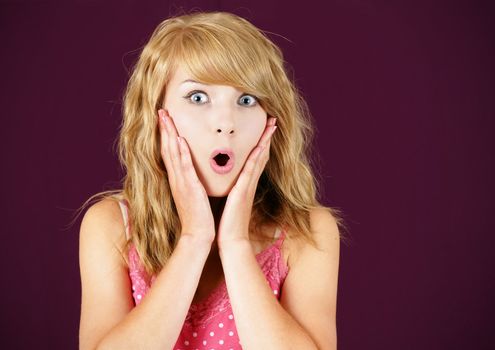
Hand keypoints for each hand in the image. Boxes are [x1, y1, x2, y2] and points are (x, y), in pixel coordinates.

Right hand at [158, 109, 214, 244]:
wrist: (198, 234)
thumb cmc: (198, 215)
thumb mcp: (193, 193)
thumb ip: (191, 180)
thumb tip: (192, 171)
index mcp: (178, 179)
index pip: (169, 152)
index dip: (166, 135)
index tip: (165, 119)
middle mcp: (176, 178)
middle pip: (167, 149)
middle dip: (164, 129)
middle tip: (161, 111)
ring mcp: (181, 183)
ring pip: (173, 154)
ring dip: (169, 134)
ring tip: (166, 118)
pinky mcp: (189, 188)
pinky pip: (184, 167)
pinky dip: (181, 153)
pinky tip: (180, 140)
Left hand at [216, 117, 277, 248]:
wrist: (231, 241)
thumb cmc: (229, 223)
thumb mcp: (231, 201)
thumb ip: (233, 190)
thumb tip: (230, 182)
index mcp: (245, 184)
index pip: (255, 158)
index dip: (260, 142)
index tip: (264, 127)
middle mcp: (250, 182)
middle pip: (261, 154)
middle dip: (267, 136)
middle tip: (272, 119)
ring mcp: (248, 186)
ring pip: (259, 158)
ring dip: (265, 140)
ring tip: (271, 124)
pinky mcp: (243, 192)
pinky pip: (251, 171)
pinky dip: (256, 157)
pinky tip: (260, 146)